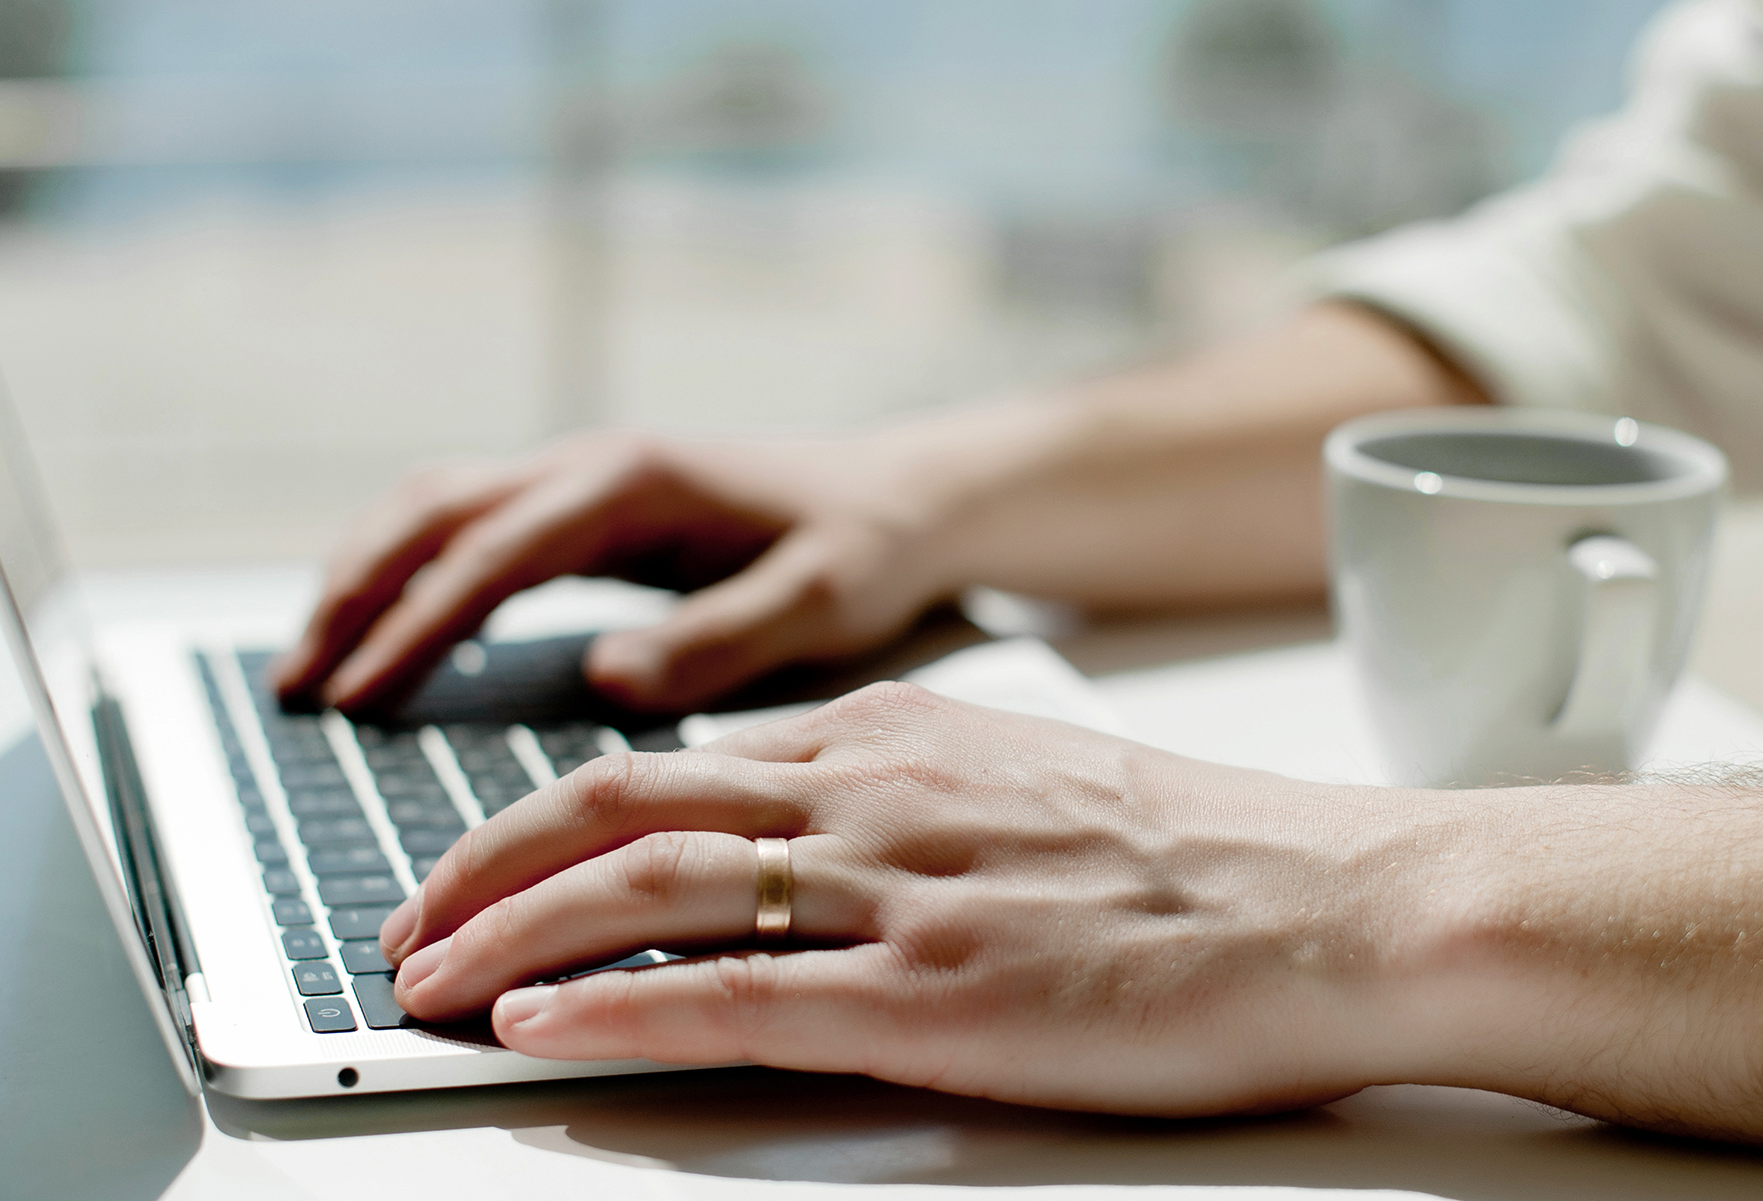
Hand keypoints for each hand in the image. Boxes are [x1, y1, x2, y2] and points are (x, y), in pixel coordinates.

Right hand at [270, 432, 959, 714]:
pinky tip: (375, 637)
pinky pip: (461, 528)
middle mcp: (588, 465)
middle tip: (296, 685)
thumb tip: (609, 678)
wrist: (900, 495)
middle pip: (429, 512)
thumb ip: (719, 640)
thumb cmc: (865, 550)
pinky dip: (400, 573)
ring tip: (307, 670)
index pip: (491, 554)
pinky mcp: (578, 506)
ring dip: (359, 578)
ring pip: (429, 508)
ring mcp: (576, 478)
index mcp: (632, 484)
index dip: (416, 626)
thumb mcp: (820, 603)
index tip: (358, 696)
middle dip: (351, 594)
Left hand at [376, 683, 1441, 1116]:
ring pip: (645, 882)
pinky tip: (536, 1029)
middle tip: (407, 923)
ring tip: (423, 980)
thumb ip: (907, 791)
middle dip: (484, 861)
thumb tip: (803, 826)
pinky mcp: (936, 994)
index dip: (545, 813)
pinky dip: (610, 1009)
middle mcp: (875, 788)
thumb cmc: (1216, 864)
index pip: (671, 757)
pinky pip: (730, 994)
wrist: (1355, 906)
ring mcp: (899, 888)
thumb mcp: (1031, 782)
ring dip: (507, 933)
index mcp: (895, 733)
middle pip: (618, 797)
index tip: (478, 863)